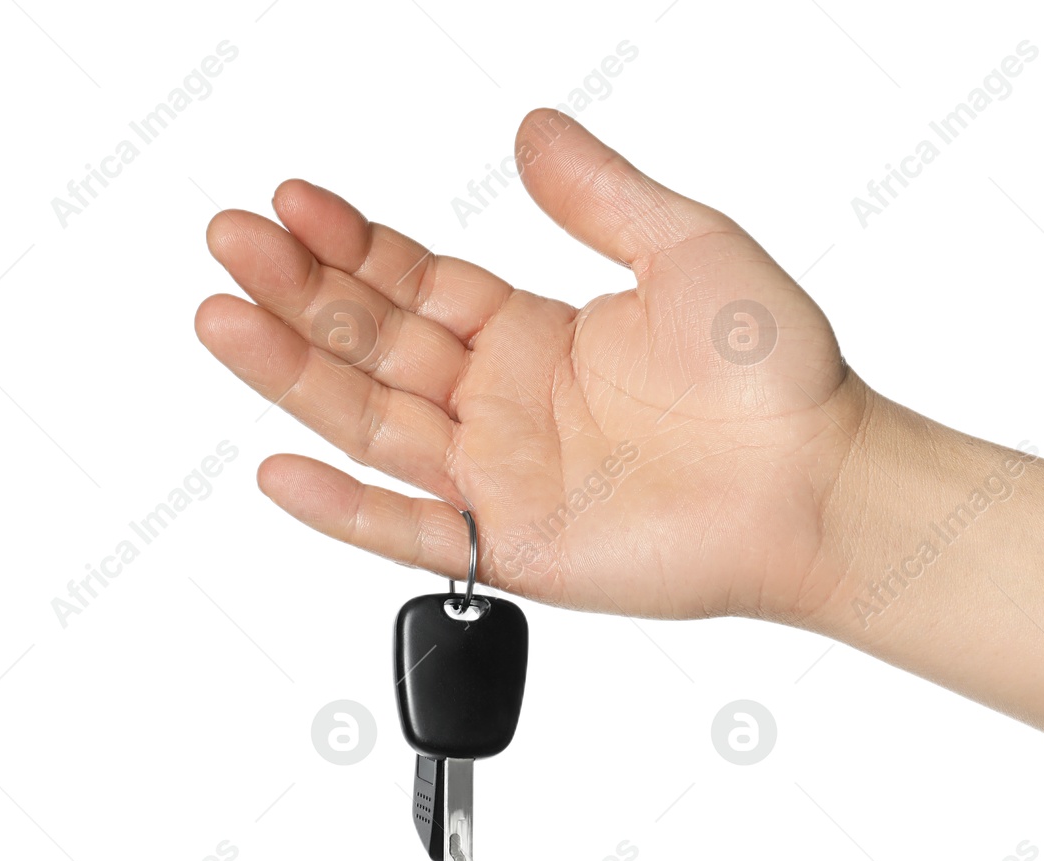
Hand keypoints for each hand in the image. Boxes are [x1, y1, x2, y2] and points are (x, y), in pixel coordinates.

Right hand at [195, 108, 866, 621]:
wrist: (820, 481)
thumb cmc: (773, 375)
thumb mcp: (687, 248)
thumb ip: (599, 196)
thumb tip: (532, 129)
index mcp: (533, 335)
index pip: (413, 282)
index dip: (350, 243)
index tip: (292, 201)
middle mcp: (502, 404)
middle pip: (372, 343)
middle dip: (298, 292)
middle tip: (231, 241)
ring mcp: (500, 478)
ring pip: (370, 423)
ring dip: (292, 375)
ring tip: (223, 320)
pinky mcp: (514, 547)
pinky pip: (412, 533)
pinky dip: (343, 510)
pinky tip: (282, 470)